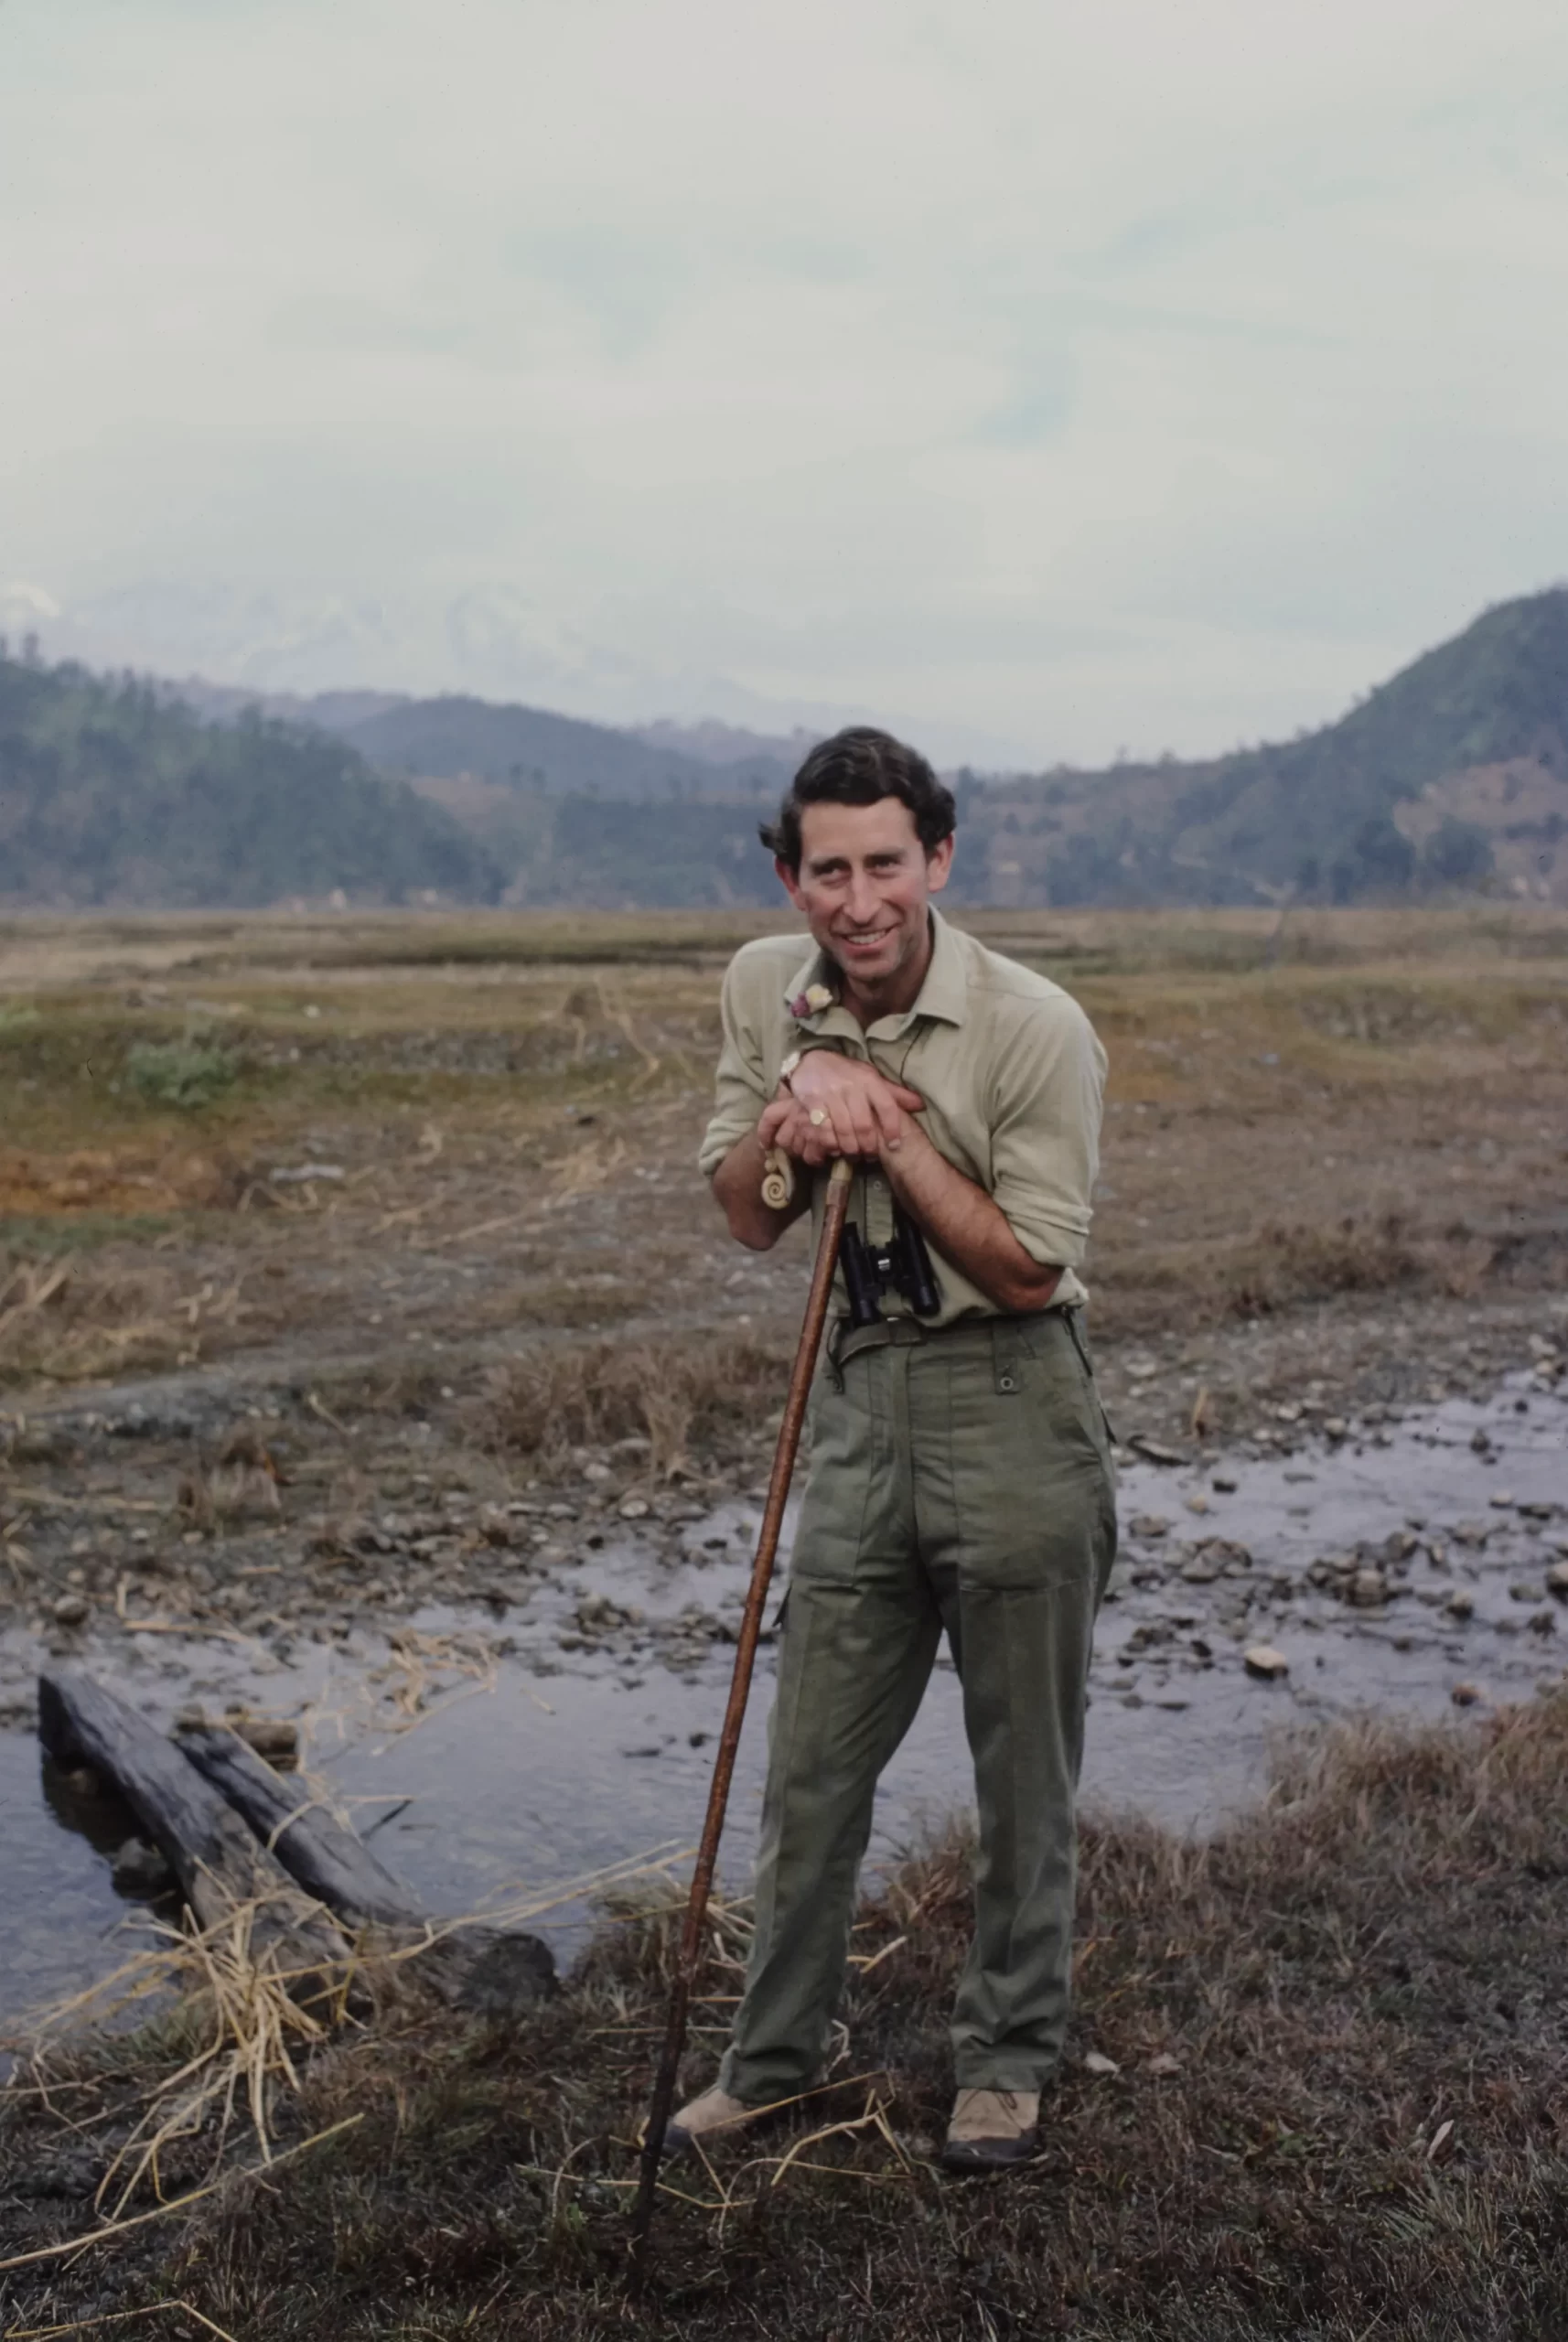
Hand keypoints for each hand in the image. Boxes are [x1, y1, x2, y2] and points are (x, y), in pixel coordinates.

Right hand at [758, 1053, 924, 1162]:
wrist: (811, 1060)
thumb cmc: (847, 1073)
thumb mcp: (871, 1077)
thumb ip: (894, 1093)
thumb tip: (920, 1105)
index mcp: (870, 1080)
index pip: (887, 1106)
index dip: (893, 1129)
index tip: (894, 1146)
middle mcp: (852, 1087)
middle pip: (864, 1125)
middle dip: (868, 1146)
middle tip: (869, 1157)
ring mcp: (831, 1094)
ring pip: (844, 1130)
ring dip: (850, 1148)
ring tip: (853, 1155)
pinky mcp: (812, 1102)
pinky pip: (823, 1130)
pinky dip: (830, 1144)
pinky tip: (834, 1149)